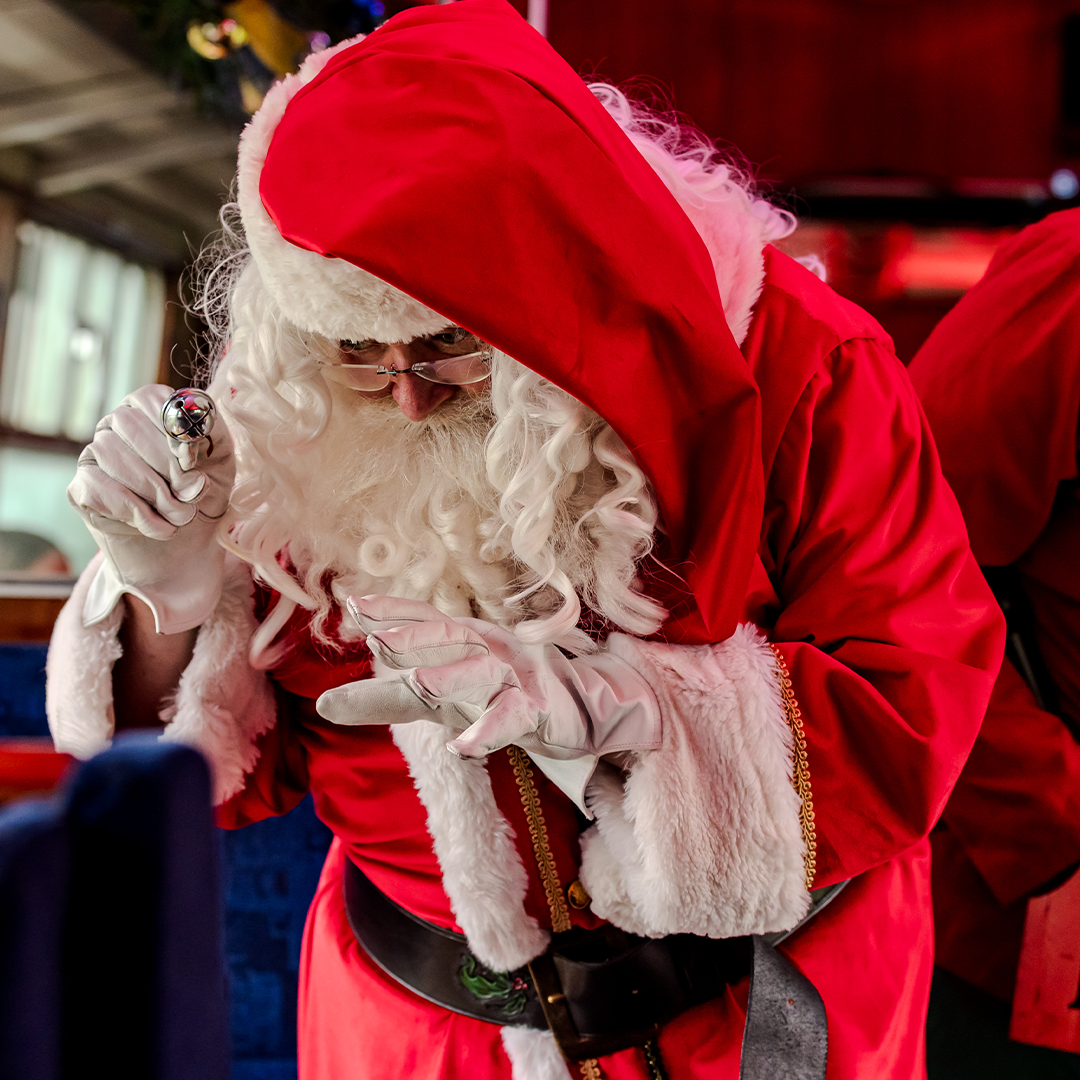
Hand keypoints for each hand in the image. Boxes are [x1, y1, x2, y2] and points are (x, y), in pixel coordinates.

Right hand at [68, 384, 234, 634]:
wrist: (188, 546)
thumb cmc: (206, 493)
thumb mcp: (221, 460)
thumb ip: (210, 434)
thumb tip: (188, 432)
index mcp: (152, 408)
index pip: (151, 400)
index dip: (174, 432)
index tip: (194, 463)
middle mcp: (118, 424)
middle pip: (128, 426)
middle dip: (168, 469)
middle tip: (191, 498)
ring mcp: (94, 454)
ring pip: (111, 456)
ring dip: (155, 494)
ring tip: (179, 516)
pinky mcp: (81, 487)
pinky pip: (97, 487)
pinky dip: (135, 512)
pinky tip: (156, 526)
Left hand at [315, 596, 661, 812]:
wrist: (584, 705)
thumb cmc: (500, 696)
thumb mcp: (437, 699)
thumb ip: (384, 700)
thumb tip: (322, 704)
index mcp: (464, 640)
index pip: (425, 619)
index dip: (392, 611)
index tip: (352, 603)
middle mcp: (488, 648)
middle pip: (449, 639)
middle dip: (414, 639)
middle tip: (375, 641)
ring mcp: (515, 676)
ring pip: (480, 673)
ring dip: (449, 678)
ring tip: (416, 685)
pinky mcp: (538, 710)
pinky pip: (511, 719)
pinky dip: (488, 731)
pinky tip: (463, 747)